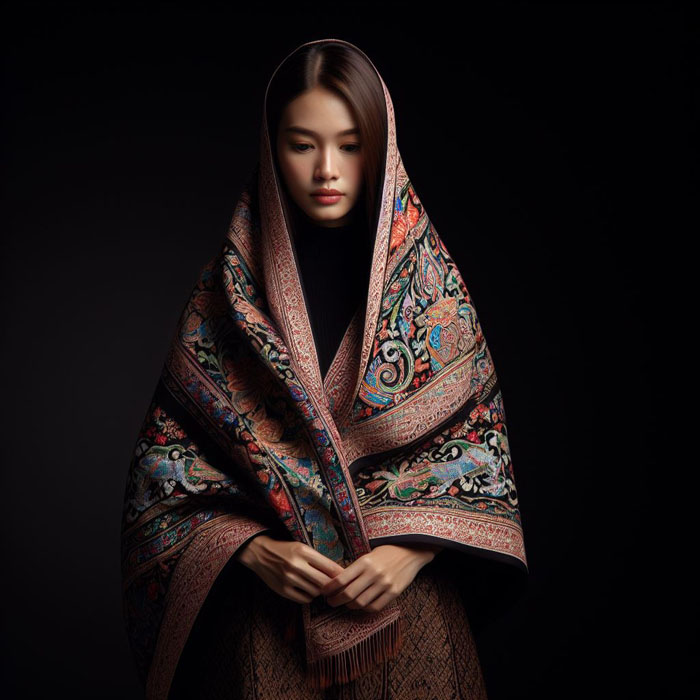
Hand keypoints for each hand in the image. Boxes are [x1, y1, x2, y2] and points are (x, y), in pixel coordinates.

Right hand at [236, 534, 344, 603]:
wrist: (261, 554)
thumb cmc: (286, 550)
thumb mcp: (302, 548)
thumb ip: (319, 560)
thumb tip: (339, 573)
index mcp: (303, 551)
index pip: (330, 567)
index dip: (341, 575)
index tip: (347, 578)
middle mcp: (296, 565)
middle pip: (324, 582)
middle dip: (332, 586)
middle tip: (336, 587)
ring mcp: (289, 579)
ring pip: (315, 592)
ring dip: (320, 591)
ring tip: (318, 586)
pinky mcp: (283, 590)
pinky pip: (304, 599)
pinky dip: (309, 596)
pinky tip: (307, 590)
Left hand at [320, 543, 442, 612]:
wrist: (411, 551)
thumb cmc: (387, 551)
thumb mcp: (369, 555)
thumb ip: (356, 568)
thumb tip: (337, 582)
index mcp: (365, 561)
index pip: (341, 579)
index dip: (330, 589)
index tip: (324, 592)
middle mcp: (374, 573)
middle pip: (348, 594)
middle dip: (336, 601)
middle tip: (331, 602)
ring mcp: (385, 584)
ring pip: (360, 603)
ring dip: (350, 606)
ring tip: (346, 604)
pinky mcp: (394, 592)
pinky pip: (375, 607)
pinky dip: (365, 609)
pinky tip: (362, 605)